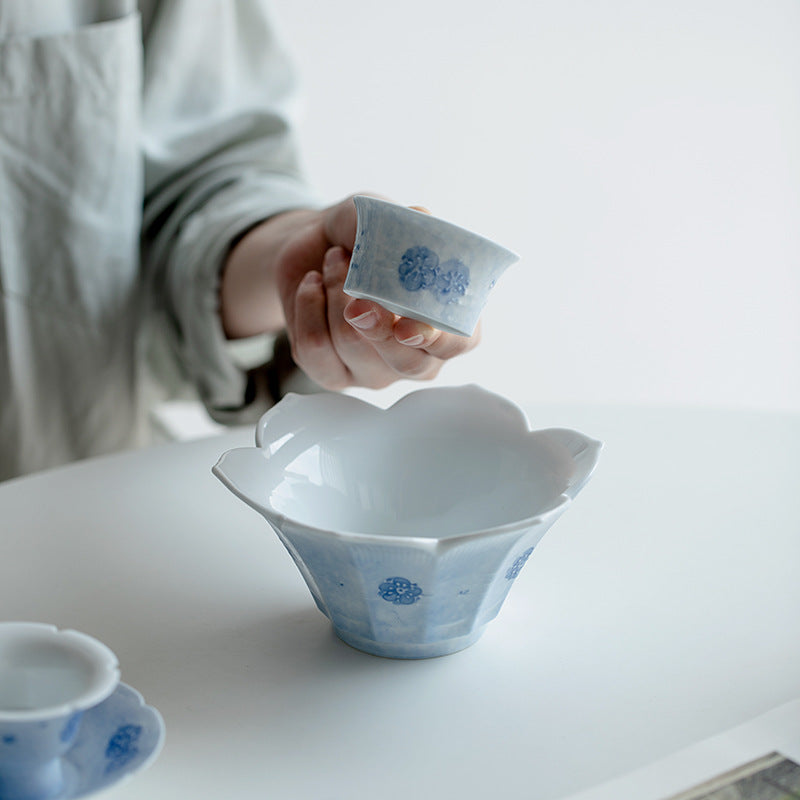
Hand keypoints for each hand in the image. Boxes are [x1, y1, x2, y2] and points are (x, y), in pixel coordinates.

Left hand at [221, 195, 480, 390]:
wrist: (314, 250)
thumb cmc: (362, 237)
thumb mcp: (380, 216)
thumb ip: (401, 220)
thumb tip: (420, 217)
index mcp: (446, 319)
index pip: (459, 342)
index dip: (438, 337)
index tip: (407, 323)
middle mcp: (417, 355)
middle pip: (407, 362)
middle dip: (378, 328)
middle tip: (357, 297)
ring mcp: (375, 373)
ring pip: (352, 345)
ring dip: (336, 291)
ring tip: (333, 260)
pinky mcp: (331, 375)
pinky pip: (314, 348)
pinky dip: (308, 305)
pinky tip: (312, 285)